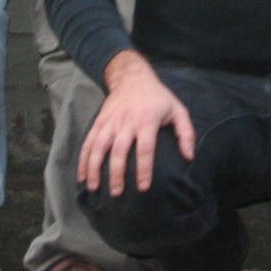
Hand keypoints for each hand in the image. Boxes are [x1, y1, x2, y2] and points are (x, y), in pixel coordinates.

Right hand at [79, 56, 195, 196]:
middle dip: (116, 173)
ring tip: (93, 188)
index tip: (143, 187)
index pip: (145, 148)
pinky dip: (83, 158)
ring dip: (94, 167)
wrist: (132, 77)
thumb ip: (186, 133)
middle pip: (119, 150)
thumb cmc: (158, 98)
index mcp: (147, 120)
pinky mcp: (99, 121)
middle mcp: (126, 122)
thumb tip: (189, 157)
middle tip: (117, 193)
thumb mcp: (178, 110)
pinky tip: (81, 175)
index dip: (144, 168)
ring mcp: (110, 121)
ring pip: (99, 146)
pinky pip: (89, 141)